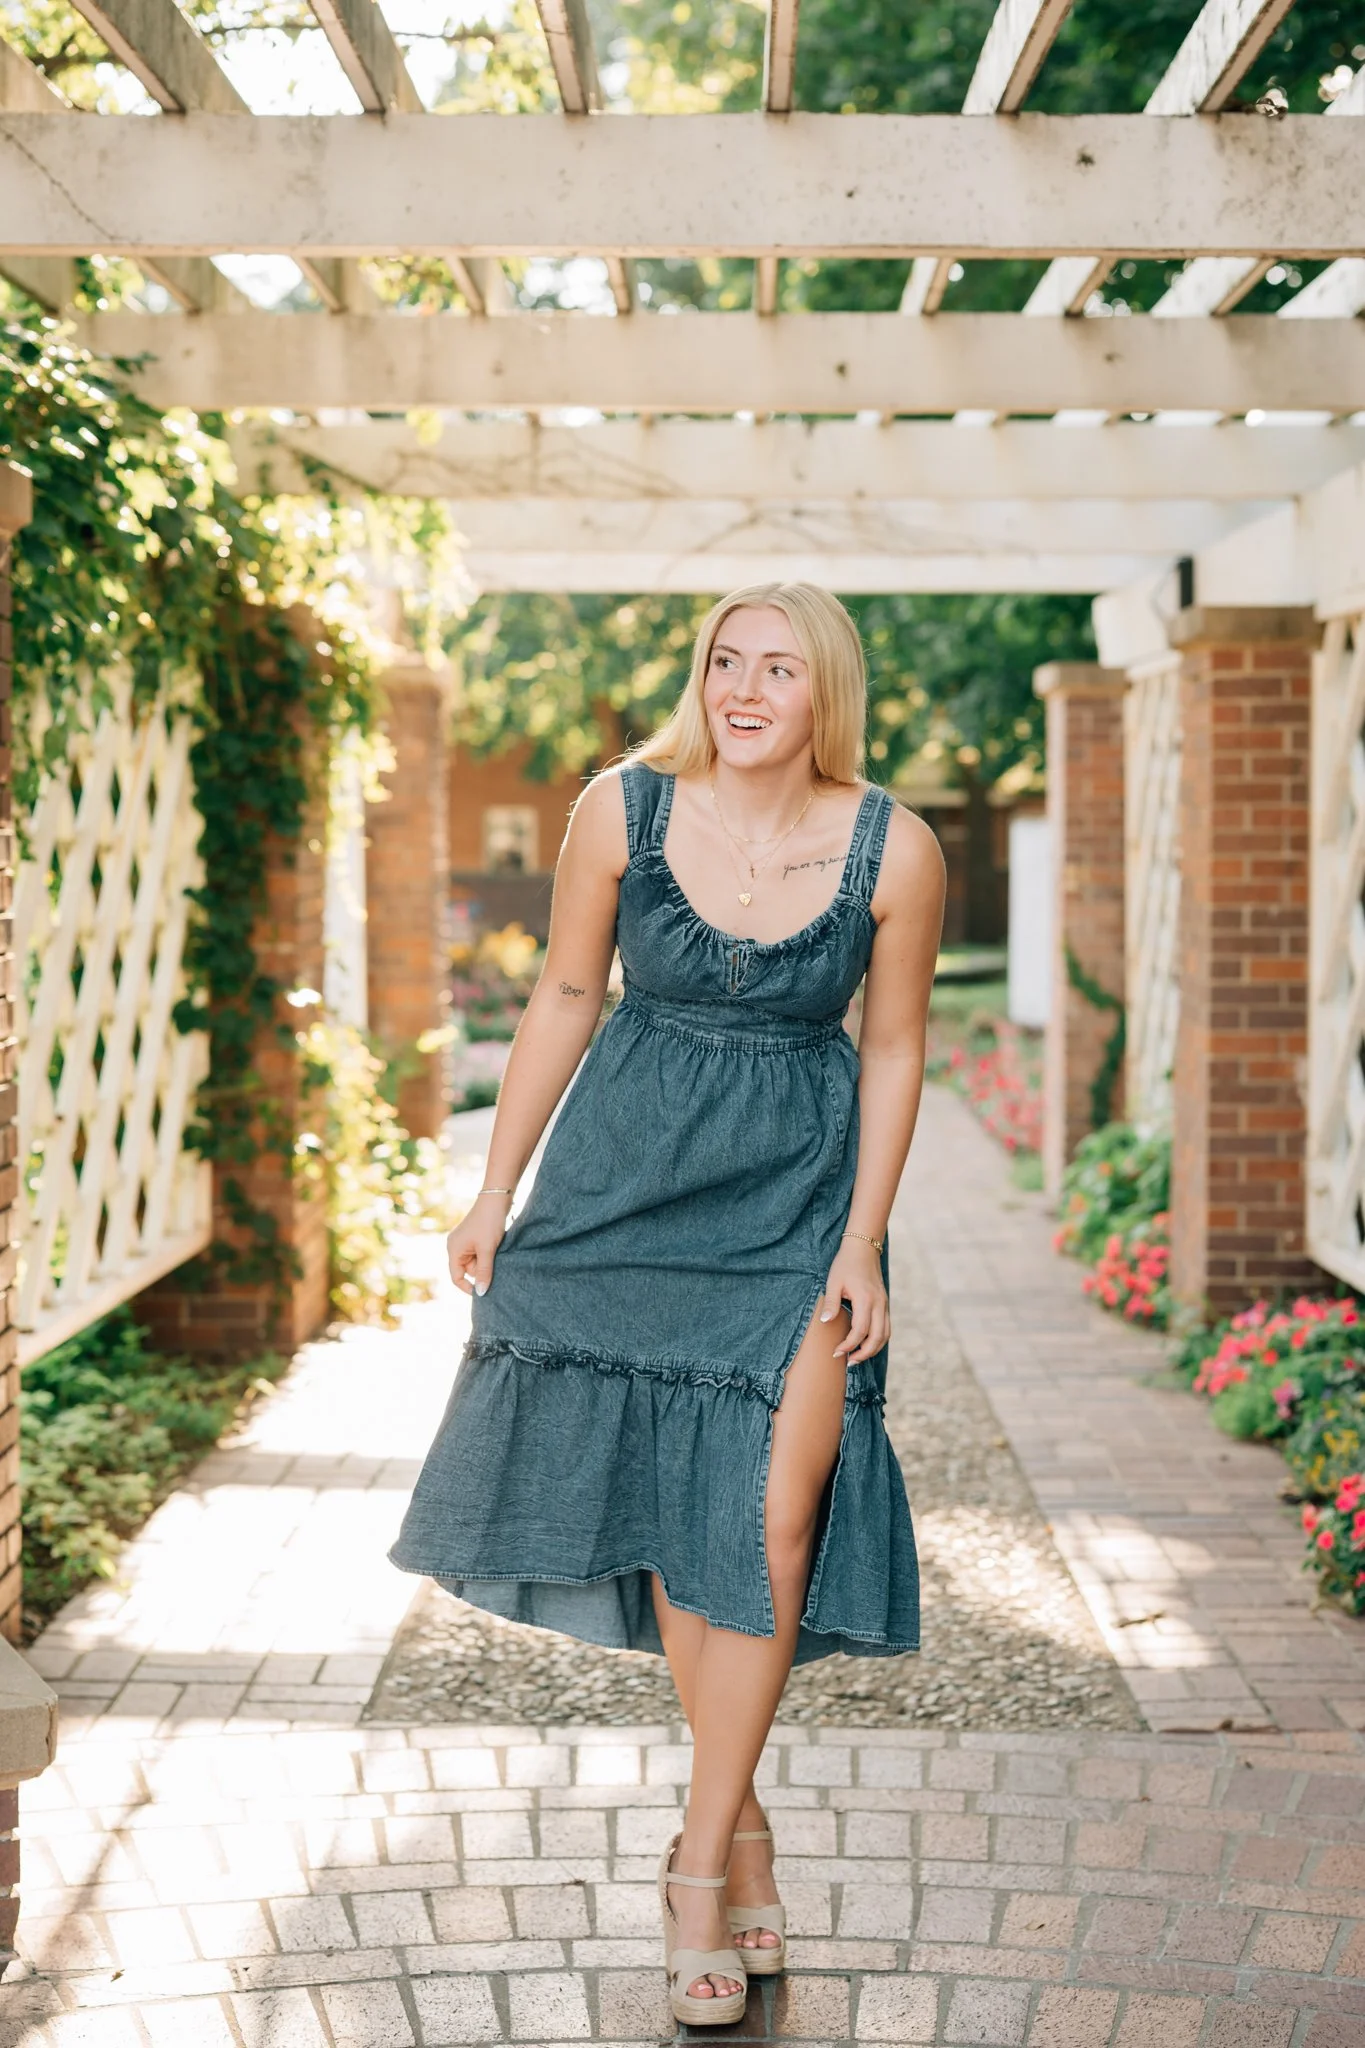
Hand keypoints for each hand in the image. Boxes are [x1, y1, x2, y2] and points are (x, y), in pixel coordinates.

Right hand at [447, 1191, 512, 1296]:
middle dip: (481, 1270)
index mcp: (453, 1250)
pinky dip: (487, 1255)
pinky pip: (478, 1253)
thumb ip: (484, 1272)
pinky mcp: (473, 1237)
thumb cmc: (489, 1223)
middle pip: (467, 1270)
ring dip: (486, 1262)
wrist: (496, 1198)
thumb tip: (480, 1293)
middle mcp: (455, 1246)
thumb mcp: (487, 1250)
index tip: (483, 1293)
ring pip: (475, 1262)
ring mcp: (463, 1241)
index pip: (456, 1277)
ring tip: (496, 1253)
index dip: (468, 1287)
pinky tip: (496, 1248)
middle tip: (495, 1265)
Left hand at [818, 1238, 888, 1364]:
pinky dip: (878, 1340)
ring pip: (885, 1335)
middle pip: (877, 1337)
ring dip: (873, 1349)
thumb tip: (825, 1323)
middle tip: (848, 1362)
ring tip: (857, 1357)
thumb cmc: (845, 1264)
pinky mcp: (885, 1304)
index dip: (849, 1345)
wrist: (864, 1249)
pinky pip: (886, 1327)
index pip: (860, 1330)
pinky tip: (865, 1344)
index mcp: (865, 1299)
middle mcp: (879, 1304)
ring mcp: (884, 1304)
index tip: (836, 1352)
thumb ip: (831, 1303)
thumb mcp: (833, 1282)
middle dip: (863, 1353)